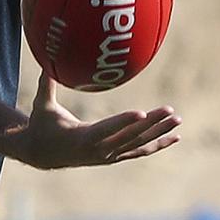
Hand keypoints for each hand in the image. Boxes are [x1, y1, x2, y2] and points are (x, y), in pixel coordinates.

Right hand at [14, 74, 180, 169]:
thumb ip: (46, 85)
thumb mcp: (42, 106)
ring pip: (138, 144)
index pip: (107, 130)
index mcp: (82, 138)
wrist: (42, 153)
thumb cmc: (42, 125)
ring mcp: (109, 156)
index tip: (142, 113)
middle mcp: (99, 150)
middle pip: (130, 136)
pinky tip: (174, 137)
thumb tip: (47, 62)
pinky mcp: (114, 157)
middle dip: (151, 124)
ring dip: (159, 132)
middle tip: (170, 110)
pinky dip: (157, 144)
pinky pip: (139, 151)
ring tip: (177, 120)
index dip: (124, 122)